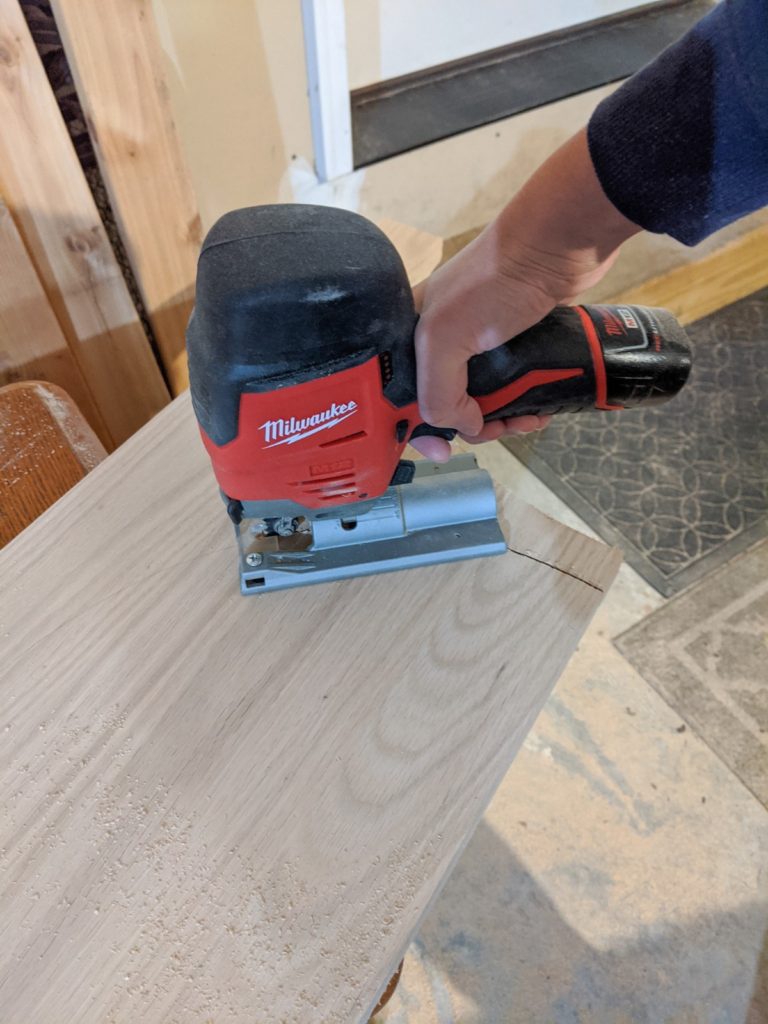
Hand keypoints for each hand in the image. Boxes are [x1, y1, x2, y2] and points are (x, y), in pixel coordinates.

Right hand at [409, 128, 639, 460]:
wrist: (558, 244)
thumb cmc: (495, 283)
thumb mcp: (446, 339)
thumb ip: (437, 392)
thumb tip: (461, 427)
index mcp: (410, 332)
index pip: (398, 392)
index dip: (414, 426)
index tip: (442, 449)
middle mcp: (439, 337)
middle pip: (442, 400)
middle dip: (468, 425)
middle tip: (496, 430)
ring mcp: (477, 338)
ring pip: (480, 396)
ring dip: (502, 417)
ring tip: (526, 420)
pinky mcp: (512, 339)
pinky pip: (510, 383)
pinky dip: (522, 402)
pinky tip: (538, 409)